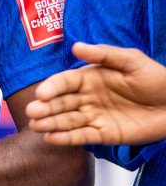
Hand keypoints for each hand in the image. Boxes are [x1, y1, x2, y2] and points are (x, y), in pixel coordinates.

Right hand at [26, 42, 165, 146]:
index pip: (64, 82)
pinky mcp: (104, 134)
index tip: (42, 93)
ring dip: (51, 124)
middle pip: (61, 103)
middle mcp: (87, 97)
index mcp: (90, 78)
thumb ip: (104, 53)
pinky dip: (67, 138)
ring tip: (37, 126)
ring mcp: (94, 116)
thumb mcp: (132, 60)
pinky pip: (82, 136)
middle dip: (45, 108)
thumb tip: (76, 46)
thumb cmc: (157, 78)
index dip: (52, 87)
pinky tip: (52, 139)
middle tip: (33, 112)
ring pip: (68, 120)